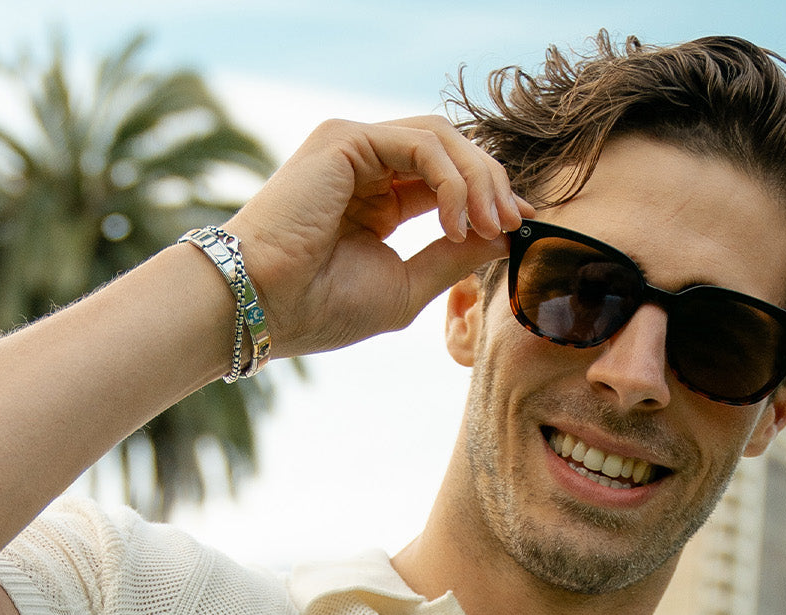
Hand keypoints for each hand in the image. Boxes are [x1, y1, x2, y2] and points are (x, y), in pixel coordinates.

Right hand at [222, 116, 535, 358]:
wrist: (263, 307)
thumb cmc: (320, 307)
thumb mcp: (407, 286)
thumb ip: (454, 256)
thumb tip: (505, 234)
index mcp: (379, 199)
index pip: (449, 180)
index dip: (490, 196)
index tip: (521, 225)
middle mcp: (366, 167)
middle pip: (452, 149)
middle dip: (492, 183)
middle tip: (513, 223)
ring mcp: (354, 147)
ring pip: (442, 137)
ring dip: (478, 179)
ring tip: (487, 224)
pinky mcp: (346, 139)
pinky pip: (421, 143)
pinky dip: (451, 179)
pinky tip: (455, 220)